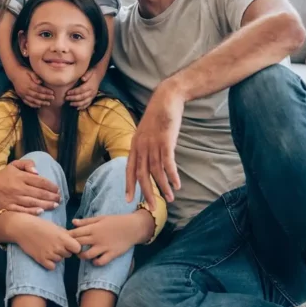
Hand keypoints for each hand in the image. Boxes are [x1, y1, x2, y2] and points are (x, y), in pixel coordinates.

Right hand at [0, 160, 61, 213]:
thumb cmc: (1, 175)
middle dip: (52, 196)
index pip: (40, 181)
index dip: (51, 185)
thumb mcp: (13, 165)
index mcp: (21, 177)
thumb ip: (26, 164)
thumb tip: (37, 171)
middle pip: (39, 192)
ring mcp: (14, 198)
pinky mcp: (9, 207)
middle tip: (60, 199)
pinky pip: (23, 210)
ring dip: (46, 204)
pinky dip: (32, 211)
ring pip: (33, 202)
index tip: (57, 189)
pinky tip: (41, 211)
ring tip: (55, 205)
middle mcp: (19, 187)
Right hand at [10, 67, 53, 107]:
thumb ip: (35, 76)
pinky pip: (27, 102)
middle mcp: (25, 90)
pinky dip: (33, 105)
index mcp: (28, 84)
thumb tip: (40, 82)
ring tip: (47, 104)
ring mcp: (22, 94)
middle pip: (37, 95)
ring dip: (41, 103)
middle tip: (52, 98)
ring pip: (32, 100)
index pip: (39, 89)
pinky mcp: (20, 96)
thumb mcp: (30, 71)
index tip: (52, 92)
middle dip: (45, 97)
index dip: (46, 91)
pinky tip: (38, 106)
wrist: (13, 73)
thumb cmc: (23, 71)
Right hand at [12, 215, 81, 269]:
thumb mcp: (55, 226)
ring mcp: (50, 254)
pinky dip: (50, 263)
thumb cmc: (39, 224)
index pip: (77, 248)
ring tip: (48, 247)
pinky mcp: (41, 260)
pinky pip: (52, 266)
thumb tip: (73, 240)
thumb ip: (65, 234)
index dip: (74, 247)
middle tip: (55, 244)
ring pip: (60, 260)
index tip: (70, 245)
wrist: (22, 228)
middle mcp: (58, 247)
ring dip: (56, 256)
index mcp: (63, 237)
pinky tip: (45, 255)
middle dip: (64, 250)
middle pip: (68, 254)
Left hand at [65, 66, 102, 109]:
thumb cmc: (91, 73)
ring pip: (85, 102)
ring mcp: (92, 96)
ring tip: (70, 104)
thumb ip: (86, 75)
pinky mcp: (92, 98)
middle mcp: (92, 92)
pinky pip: (88, 104)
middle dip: (73, 98)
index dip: (74, 92)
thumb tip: (82, 79)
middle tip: (66, 98)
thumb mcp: (89, 72)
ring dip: (77, 104)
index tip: (67, 92)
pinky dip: (83, 107)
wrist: (98, 76)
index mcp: (90, 85)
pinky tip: (77, 108)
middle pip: (82, 97)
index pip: (81, 90)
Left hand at [70, 211, 152, 265]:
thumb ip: (86, 221)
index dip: (69, 236)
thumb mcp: (101, 218)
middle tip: (71, 248)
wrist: (133, 227)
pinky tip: (95, 260)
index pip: (75, 233)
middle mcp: (97, 238)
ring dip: (82, 256)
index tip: (66, 238)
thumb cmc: (116, 221)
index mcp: (93, 228)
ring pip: (87, 255)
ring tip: (82, 254)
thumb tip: (73, 222)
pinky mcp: (112, 254)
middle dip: (72, 247)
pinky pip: (101, 261)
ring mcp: (104, 247)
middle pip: (79, 244)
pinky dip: (96, 262)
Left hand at [127, 81, 184, 208]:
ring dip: (163, 187)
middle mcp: (141, 147)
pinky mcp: (166, 142)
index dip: (128, 185)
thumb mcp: (146, 133)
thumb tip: (149, 162)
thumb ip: (145, 148)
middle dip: (146, 192)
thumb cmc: (157, 117)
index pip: (129, 169)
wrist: (166, 100)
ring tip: (169, 198)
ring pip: (156, 172)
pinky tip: (177, 185)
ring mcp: (153, 144)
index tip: (128, 199)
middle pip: (141, 175)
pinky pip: (168, 163)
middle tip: (151, 207)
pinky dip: (172, 176)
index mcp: (135, 145)